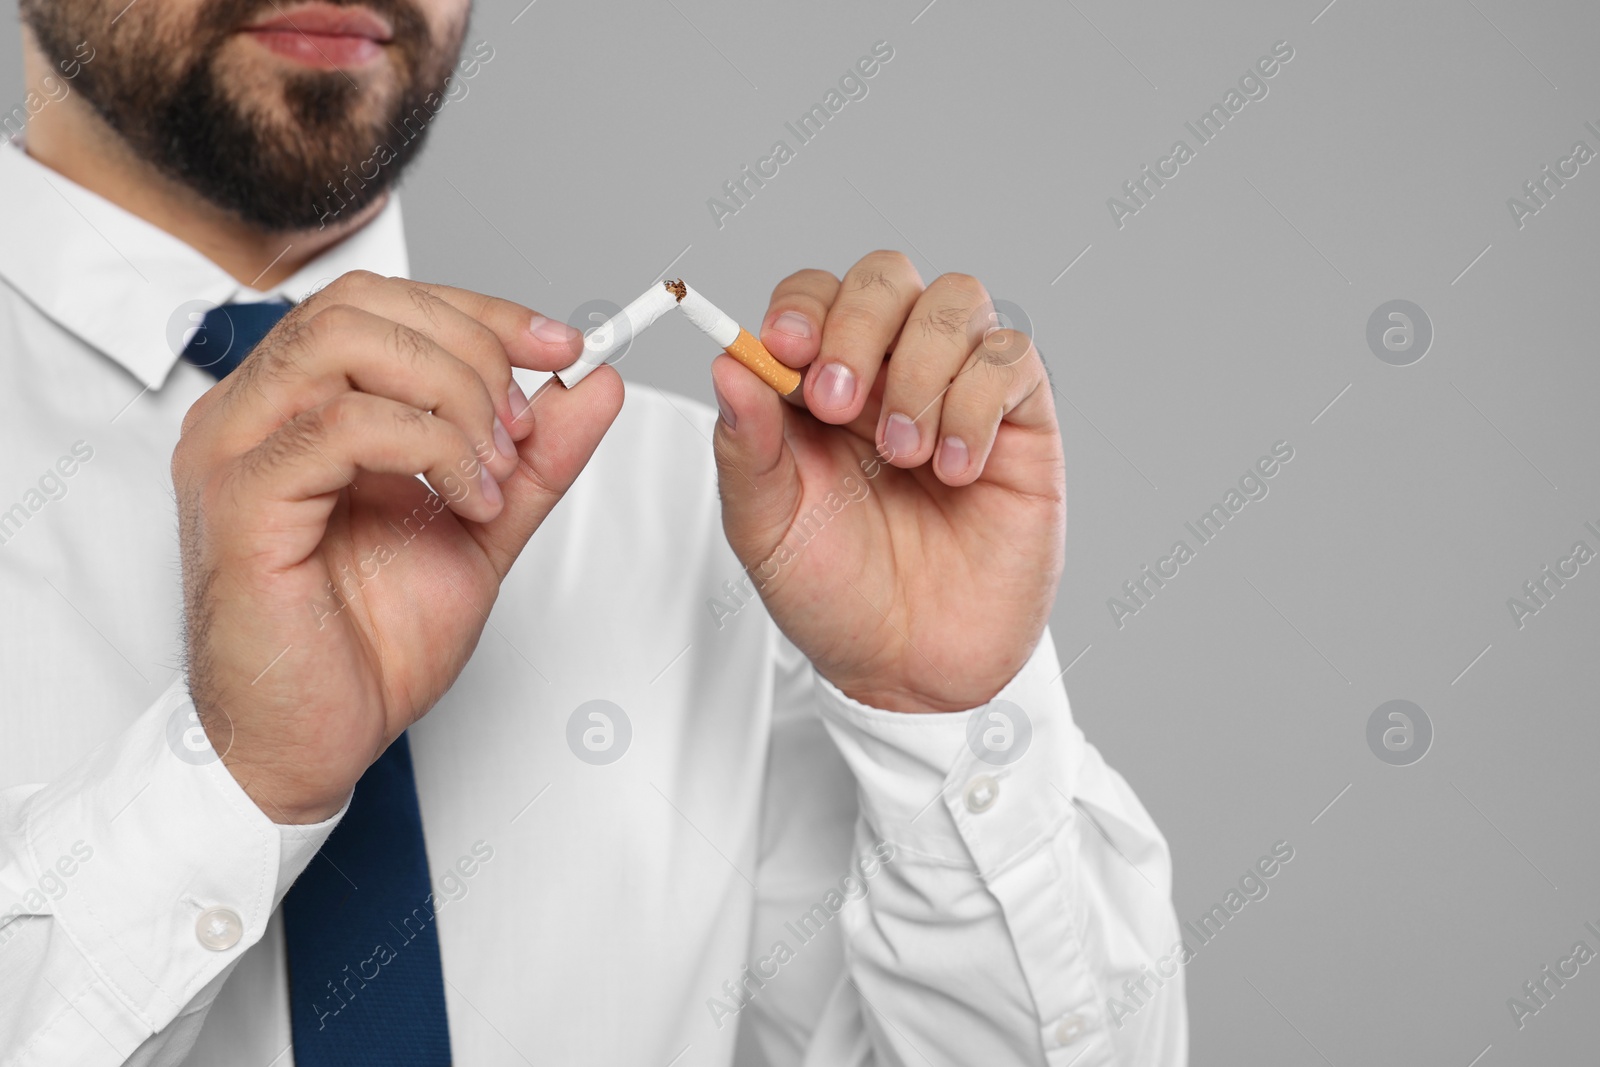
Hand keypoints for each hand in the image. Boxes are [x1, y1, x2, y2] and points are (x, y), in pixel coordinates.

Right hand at [173, 271, 622, 821]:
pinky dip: (429, 447)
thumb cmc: (367, 644)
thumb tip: (594, 382)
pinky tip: (465, 501)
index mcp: (299, 406)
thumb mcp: (482, 528)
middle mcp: (256, 413)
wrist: (313, 742)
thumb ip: (535, 456)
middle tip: (521, 427)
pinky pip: (340, 424)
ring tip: (493, 470)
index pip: (383, 303)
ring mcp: (237, 450)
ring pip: (346, 342)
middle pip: (363, 302)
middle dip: (472, 348)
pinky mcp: (241, 502)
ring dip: (452, 394)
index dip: (482, 312)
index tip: (564, 346)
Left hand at [710, 251, 1064, 713]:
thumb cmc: (837, 594)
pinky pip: (1012, 358)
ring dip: (921, 369)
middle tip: (837, 403)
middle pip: (886, 276)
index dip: (802, 306)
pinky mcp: (1021, 421)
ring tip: (904, 453)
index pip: (815, 296)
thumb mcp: (767, 529)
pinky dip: (976, 405)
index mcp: (820, 385)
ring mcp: (959, 390)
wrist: (911, 669)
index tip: (784, 349)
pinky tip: (956, 470)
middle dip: (858, 326)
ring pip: (957, 301)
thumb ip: (745, 447)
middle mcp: (892, 373)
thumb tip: (727, 364)